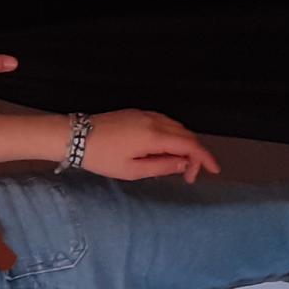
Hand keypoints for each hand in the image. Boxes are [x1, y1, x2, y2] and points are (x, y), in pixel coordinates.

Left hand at [82, 110, 220, 182]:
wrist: (74, 136)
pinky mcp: (136, 113)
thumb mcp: (132, 170)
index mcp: (154, 135)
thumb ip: (161, 167)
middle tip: (188, 176)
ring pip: (176, 127)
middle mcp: (153, 120)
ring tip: (176, 165)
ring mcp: (145, 114)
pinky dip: (171, 135)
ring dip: (183, 145)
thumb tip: (183, 164)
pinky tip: (164, 150)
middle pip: (186, 134)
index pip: (190, 144)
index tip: (214, 171)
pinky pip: (163, 122)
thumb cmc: (101, 157)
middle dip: (194, 155)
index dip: (205, 158)